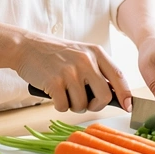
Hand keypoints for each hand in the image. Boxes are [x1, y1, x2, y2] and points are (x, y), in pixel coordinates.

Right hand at [13, 31, 132, 113]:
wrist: (26, 46)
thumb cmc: (55, 54)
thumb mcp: (81, 53)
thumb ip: (97, 69)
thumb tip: (114, 95)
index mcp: (96, 52)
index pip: (119, 76)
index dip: (125, 94)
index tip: (128, 106)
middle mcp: (86, 61)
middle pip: (104, 96)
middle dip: (96, 106)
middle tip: (86, 103)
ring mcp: (70, 71)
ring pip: (83, 105)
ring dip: (74, 105)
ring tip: (65, 94)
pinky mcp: (54, 82)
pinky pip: (64, 106)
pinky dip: (60, 105)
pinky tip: (54, 94)